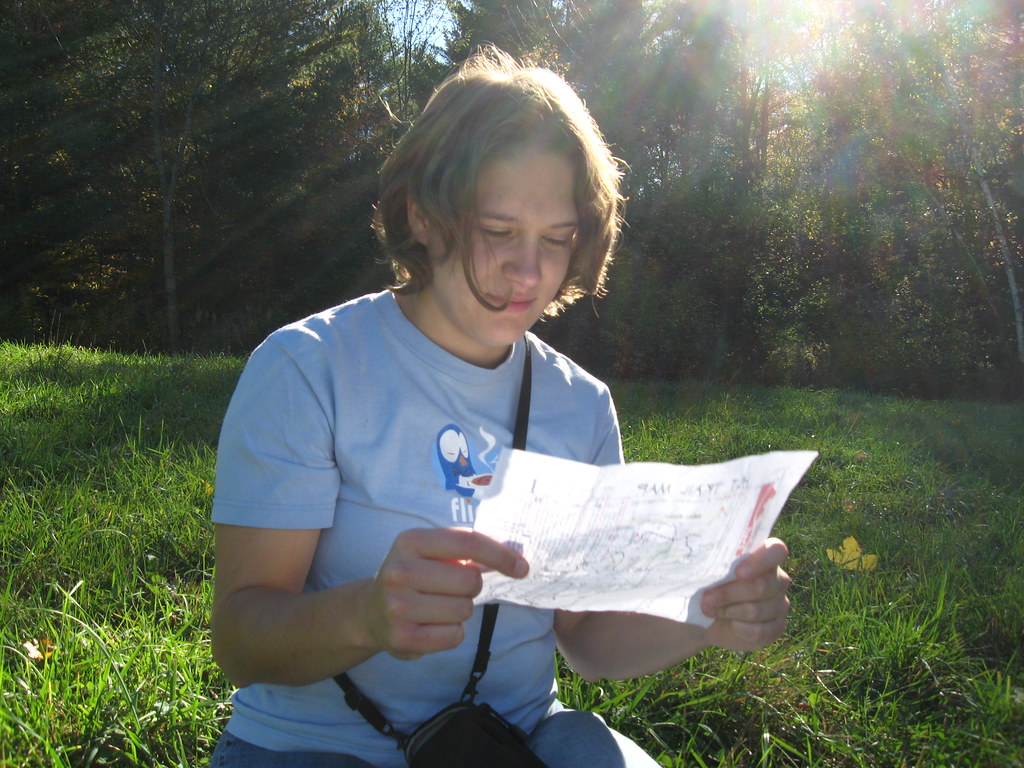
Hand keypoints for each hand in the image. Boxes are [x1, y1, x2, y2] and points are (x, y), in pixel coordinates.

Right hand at [363, 527, 527, 659]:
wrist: (369, 612)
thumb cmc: (412, 576)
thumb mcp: (428, 550)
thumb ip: (465, 548)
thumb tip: (515, 559)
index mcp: (410, 541)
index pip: (468, 542)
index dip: (500, 554)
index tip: (522, 567)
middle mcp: (399, 572)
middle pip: (470, 580)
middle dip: (471, 586)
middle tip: (450, 588)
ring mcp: (398, 607)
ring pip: (464, 609)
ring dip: (460, 610)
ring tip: (437, 606)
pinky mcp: (403, 638)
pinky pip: (455, 635)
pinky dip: (452, 632)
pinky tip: (431, 625)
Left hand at [701, 538, 791, 651]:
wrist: (706, 616)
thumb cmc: (706, 583)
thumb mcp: (705, 569)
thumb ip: (713, 560)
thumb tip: (703, 557)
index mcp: (764, 555)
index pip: (776, 551)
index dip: (760, 561)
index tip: (737, 573)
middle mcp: (778, 578)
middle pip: (761, 586)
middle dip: (728, 594)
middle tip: (706, 599)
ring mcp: (780, 603)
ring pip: (756, 610)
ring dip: (728, 611)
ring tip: (710, 610)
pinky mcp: (777, 627)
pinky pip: (761, 631)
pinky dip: (741, 629)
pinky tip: (731, 625)